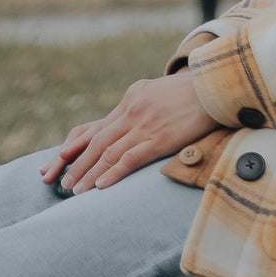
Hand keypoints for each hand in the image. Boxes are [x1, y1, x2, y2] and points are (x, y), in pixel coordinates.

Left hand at [41, 73, 220, 194]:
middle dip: (74, 164)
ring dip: (88, 173)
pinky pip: (130, 158)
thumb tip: (127, 123)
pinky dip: (113, 173)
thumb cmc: (191, 92)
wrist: (217, 85)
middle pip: (96, 142)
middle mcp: (133, 109)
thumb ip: (140, 105)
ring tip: (73, 191)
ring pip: (108, 152)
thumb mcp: (159, 91)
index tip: (58, 161)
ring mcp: (145, 124)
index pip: (96, 127)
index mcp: (131, 97)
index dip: (75, 146)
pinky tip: (100, 186)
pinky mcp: (160, 138)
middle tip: (58, 182)